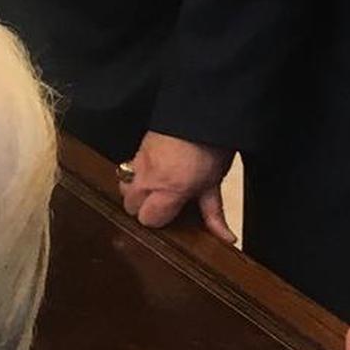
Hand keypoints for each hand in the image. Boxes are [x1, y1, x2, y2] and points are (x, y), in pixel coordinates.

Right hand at [121, 130, 235, 243]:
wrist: (204, 110)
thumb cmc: (212, 147)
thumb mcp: (215, 183)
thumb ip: (213, 213)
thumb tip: (226, 239)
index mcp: (168, 190)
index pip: (147, 219)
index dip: (159, 221)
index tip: (172, 216)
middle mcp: (148, 177)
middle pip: (130, 205)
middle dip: (144, 208)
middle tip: (165, 204)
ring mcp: (140, 160)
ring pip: (123, 186)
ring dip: (135, 191)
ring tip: (154, 189)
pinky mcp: (138, 146)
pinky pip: (127, 167)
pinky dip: (136, 173)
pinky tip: (153, 171)